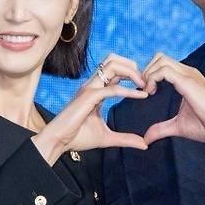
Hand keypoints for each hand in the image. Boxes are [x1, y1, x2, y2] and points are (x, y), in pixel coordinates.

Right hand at [32, 54, 147, 163]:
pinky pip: (112, 88)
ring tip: (144, 85)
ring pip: (112, 65)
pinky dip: (129, 90)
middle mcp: (92, 85)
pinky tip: (142, 95)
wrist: (58, 142)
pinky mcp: (88, 97)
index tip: (145, 86)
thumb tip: (144, 145)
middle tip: (146, 82)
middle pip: (113, 60)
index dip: (131, 73)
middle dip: (132, 66)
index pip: (114, 70)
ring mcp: (89, 88)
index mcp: (95, 90)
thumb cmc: (77, 137)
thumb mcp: (107, 137)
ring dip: (131, 72)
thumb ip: (125, 138)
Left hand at [142, 53, 204, 152]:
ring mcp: (188, 75)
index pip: (163, 64)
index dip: (149, 74)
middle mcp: (187, 73)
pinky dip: (152, 78)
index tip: (145, 93)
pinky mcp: (188, 82)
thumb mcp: (179, 127)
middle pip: (159, 57)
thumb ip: (162, 129)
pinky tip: (151, 93)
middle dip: (146, 71)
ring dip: (147, 73)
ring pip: (160, 59)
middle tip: (143, 90)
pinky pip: (164, 70)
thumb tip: (146, 139)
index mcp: (186, 79)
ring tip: (146, 92)